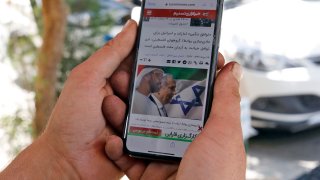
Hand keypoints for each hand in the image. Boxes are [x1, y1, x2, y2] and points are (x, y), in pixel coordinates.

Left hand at [1, 20, 137, 178]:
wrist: (68, 163)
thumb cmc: (71, 120)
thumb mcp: (87, 79)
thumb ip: (111, 53)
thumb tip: (131, 26)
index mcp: (113, 80)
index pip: (138, 63)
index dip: (143, 63)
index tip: (145, 66)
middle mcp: (125, 99)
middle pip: (149, 88)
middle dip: (133, 96)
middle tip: (112, 104)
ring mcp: (133, 120)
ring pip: (151, 112)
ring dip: (126, 119)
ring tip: (108, 127)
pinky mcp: (139, 140)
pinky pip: (149, 134)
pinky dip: (128, 137)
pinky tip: (111, 142)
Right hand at [104, 54, 245, 178]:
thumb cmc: (216, 179)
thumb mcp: (223, 134)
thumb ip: (225, 100)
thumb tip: (232, 68)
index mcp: (206, 132)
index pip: (192, 97)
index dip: (180, 78)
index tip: (167, 59)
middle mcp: (185, 144)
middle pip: (161, 112)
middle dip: (145, 94)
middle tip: (130, 76)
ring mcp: (165, 159)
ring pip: (141, 131)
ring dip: (124, 117)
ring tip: (113, 101)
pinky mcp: (147, 174)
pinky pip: (129, 157)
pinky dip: (117, 149)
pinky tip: (112, 139)